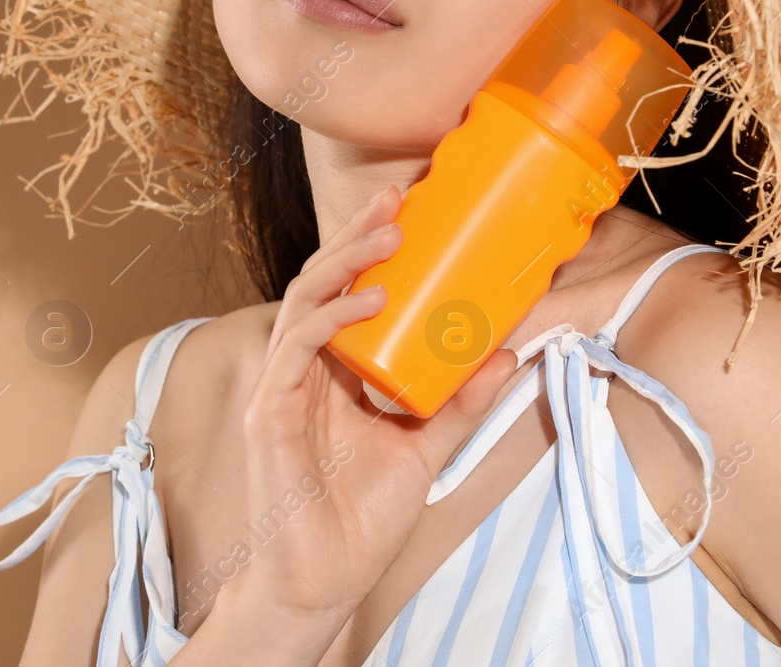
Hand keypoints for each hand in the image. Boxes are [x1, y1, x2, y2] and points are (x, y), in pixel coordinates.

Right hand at [227, 184, 518, 625]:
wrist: (326, 580)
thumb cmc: (362, 518)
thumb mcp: (427, 448)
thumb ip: (460, 403)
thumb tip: (508, 354)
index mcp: (334, 372)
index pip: (345, 293)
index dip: (369, 248)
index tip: (407, 208)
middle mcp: (304, 370)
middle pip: (321, 283)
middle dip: (356, 236)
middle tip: (396, 200)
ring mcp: (284, 387)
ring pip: (304, 300)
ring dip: (345, 261)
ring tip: (389, 235)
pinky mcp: (272, 411)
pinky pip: (296, 347)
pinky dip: (332, 316)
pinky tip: (370, 298)